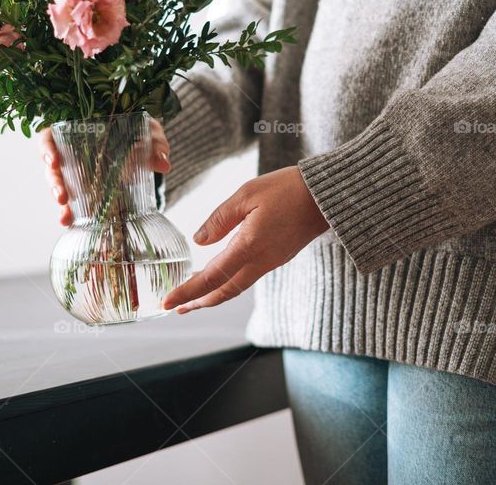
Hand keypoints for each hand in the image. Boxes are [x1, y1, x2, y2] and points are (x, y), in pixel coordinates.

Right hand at [38, 119, 171, 225]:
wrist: (145, 145)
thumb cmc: (141, 133)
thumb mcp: (149, 133)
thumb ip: (156, 144)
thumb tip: (163, 164)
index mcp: (79, 130)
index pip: (51, 136)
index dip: (47, 148)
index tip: (53, 161)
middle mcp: (71, 150)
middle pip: (51, 165)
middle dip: (54, 182)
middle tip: (62, 196)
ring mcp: (74, 170)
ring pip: (57, 183)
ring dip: (59, 199)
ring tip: (65, 215)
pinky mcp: (82, 187)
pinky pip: (70, 198)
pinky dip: (68, 211)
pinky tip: (68, 222)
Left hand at [162, 166, 328, 313]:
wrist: (327, 196)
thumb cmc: (288, 189)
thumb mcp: (247, 194)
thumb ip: (220, 218)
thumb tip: (199, 240)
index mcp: (249, 246)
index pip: (211, 278)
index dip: (187, 292)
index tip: (167, 302)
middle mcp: (260, 261)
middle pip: (223, 292)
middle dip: (198, 302)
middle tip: (176, 307)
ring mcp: (271, 261)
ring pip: (236, 287)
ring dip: (213, 294)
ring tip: (194, 298)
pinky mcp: (278, 257)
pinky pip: (248, 277)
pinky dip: (228, 283)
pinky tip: (220, 276)